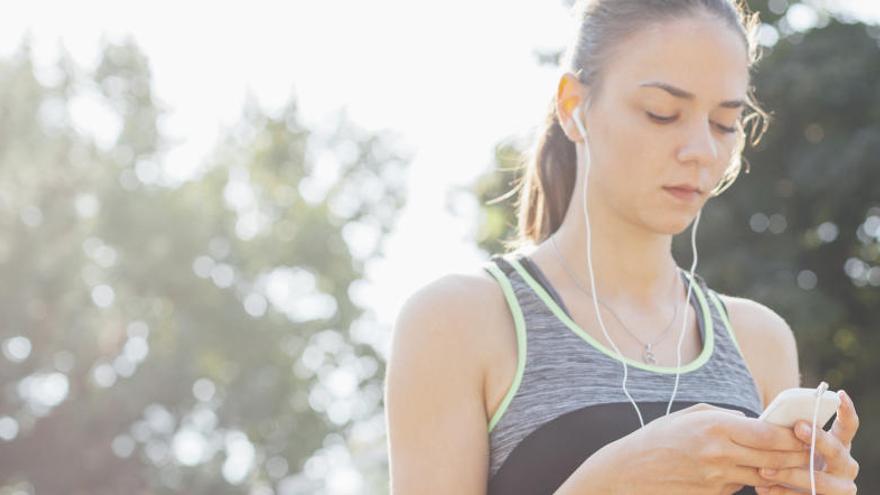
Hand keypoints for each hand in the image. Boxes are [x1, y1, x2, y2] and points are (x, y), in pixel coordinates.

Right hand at [587, 403, 812, 493]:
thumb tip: (753, 420)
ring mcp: (717, 478)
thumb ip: (726, 416)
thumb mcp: (690, 416)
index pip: (768, 433)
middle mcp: (720, 454)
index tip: (807, 431)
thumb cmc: (658, 438)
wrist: (628, 472)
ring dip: (782, 471)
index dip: (793, 434)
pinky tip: (756, 473)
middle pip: (774, 457)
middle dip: (798, 455)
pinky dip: (753, 479)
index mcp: (715, 427)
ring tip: (794, 464)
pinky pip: (742, 485)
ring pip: (764, 475)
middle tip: (815, 451)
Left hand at [755, 390, 859, 493]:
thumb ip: (788, 433)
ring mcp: (840, 487)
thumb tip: (766, 422)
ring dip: (791, 474)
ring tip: (764, 469)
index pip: (848, 426)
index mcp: (839, 444)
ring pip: (819, 480)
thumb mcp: (793, 443)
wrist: (794, 488)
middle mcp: (845, 465)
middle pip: (836, 450)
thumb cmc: (791, 457)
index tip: (839, 394)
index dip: (847, 410)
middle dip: (818, 438)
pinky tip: (762, 488)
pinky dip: (781, 493)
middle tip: (798, 426)